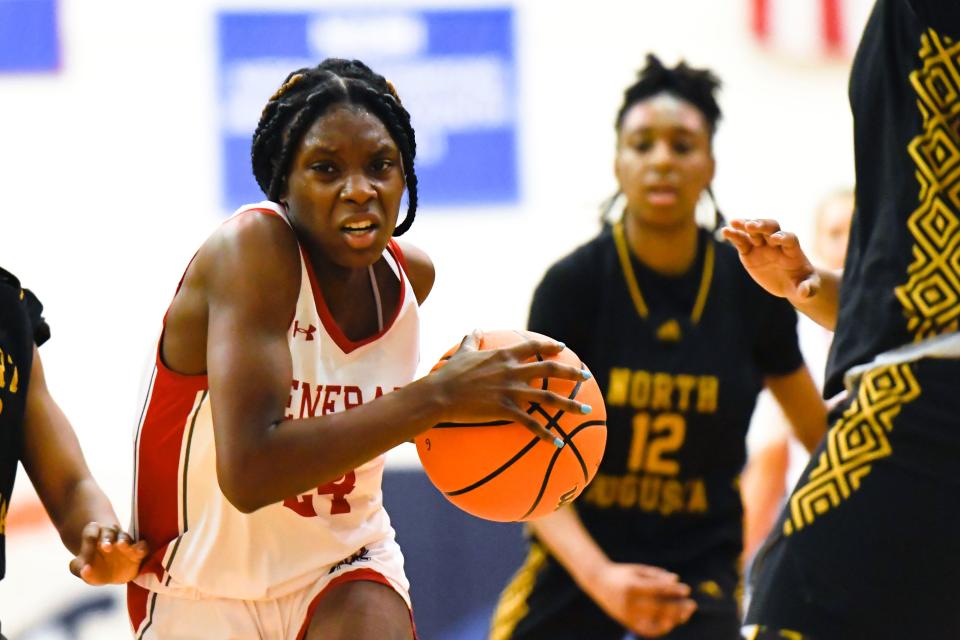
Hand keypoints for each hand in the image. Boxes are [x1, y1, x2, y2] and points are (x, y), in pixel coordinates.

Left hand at [69, 522, 148, 585]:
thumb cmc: (95, 568)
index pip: (91, 532)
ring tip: (121, 545)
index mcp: (94, 537)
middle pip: (108, 532)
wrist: (113, 572)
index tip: (86, 550)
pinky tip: (139, 551)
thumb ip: (78, 568)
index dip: (89, 540)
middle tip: (105, 547)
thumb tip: (84, 570)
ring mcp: (125, 542)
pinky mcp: (137, 551)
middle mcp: (110, 536)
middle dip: (107, 538)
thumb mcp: (83, 570)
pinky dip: (141, 547)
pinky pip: (142, 546)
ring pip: (124, 537)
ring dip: (123, 540)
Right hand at [428, 330, 591, 444]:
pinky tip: (558, 443)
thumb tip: (475, 329)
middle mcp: (512, 371)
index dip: (550, 346)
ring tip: (587, 410)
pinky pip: (531, 423)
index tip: (563, 347)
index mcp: (503, 355)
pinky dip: (546, 434)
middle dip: (572, 371)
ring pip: (548, 396)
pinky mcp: (505, 410)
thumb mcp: (461, 353)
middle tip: (587, 375)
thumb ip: (471, 341)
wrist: (439, 394)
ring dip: (570, 404)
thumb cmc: (448, 375)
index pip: (533, 347)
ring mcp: (511, 390)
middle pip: (550, 368)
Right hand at [587, 562, 696, 636]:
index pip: (658, 590)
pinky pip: (648, 630)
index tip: (687, 589)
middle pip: (659, 608)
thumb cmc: (623, 574)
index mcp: (632, 586)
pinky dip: (662, 628)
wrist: (599, 583)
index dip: (674, 591)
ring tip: (686, 613)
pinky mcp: (628, 623)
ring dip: (674, 619)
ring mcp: (629, 615)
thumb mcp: (638, 570)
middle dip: (678, 607)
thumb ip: (657, 575)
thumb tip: (677, 580)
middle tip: (692, 604)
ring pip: (656, 622)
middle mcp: (630, 603)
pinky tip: (671, 622)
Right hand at [722, 219, 819, 305]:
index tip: (775, 239)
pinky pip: (741, 241)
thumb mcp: (809, 287)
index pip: (789, 239)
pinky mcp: (749, 252)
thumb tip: (806, 292)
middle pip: (771, 228)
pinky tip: (725, 231)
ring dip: (745, 225)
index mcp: (792, 250)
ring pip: (754, 231)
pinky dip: (733, 236)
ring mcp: (762, 246)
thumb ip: (809, 288)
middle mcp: (777, 243)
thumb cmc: (801, 283)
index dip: (783, 237)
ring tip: (733, 223)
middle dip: (762, 225)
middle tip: (751, 226)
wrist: (789, 283)